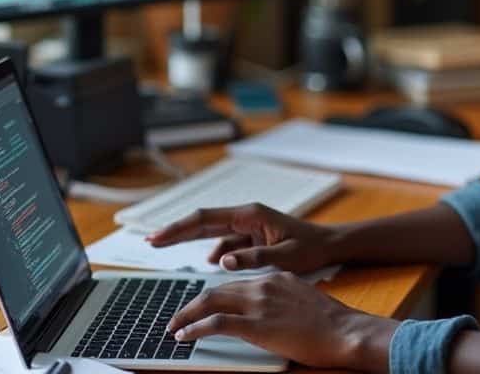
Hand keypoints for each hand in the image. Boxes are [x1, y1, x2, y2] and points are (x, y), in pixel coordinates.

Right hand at [145, 203, 340, 273]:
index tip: (158, 237)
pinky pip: (226, 243)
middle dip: (176, 231)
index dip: (179, 228)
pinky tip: (211, 263)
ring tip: (167, 248)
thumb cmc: (310, 248)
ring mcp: (247, 226)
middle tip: (150, 241)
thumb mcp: (284, 256)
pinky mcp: (251, 237)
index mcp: (250, 215)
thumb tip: (222, 260)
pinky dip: (215, 252)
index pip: (205, 219)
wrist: (329, 245)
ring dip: (192, 240)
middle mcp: (245, 216)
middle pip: (203, 223)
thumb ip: (254, 257)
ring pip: (212, 233)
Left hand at [168, 272, 397, 370]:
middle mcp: (264, 285)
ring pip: (211, 301)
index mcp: (276, 279)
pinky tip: (184, 336)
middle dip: (193, 304)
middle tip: (178, 317)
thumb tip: (270, 316)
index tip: (201, 307)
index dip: (214, 296)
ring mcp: (259, 303)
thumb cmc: (333, 325)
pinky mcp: (256, 324)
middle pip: (218, 290)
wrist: (346, 331)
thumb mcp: (304, 303)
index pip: (236, 284)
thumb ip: (283, 304)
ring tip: (174, 327)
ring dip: (187, 314)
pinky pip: (216, 323)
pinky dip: (195, 328)